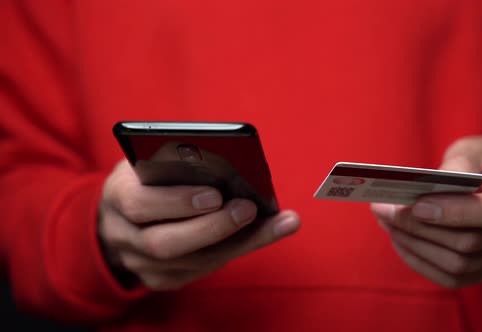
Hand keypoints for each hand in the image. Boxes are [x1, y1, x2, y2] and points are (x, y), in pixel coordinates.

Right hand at [98, 160, 299, 290]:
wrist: (118, 218)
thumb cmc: (146, 179)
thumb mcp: (149, 161)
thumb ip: (175, 161)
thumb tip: (229, 160)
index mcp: (117, 195)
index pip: (140, 203)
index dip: (179, 201)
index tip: (216, 193)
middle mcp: (123, 235)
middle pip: (165, 243)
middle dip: (213, 227)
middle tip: (249, 208)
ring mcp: (140, 263)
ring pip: (191, 263)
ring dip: (238, 242)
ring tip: (277, 222)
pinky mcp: (161, 279)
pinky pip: (201, 271)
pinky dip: (236, 250)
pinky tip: (265, 233)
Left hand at [371, 136, 481, 287]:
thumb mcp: (474, 149)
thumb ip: (456, 164)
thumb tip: (427, 187)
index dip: (456, 212)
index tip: (417, 205)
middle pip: (470, 242)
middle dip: (420, 227)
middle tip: (384, 209)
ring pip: (458, 264)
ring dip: (414, 244)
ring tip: (386, 221)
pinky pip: (452, 278)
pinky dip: (419, 260)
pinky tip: (399, 239)